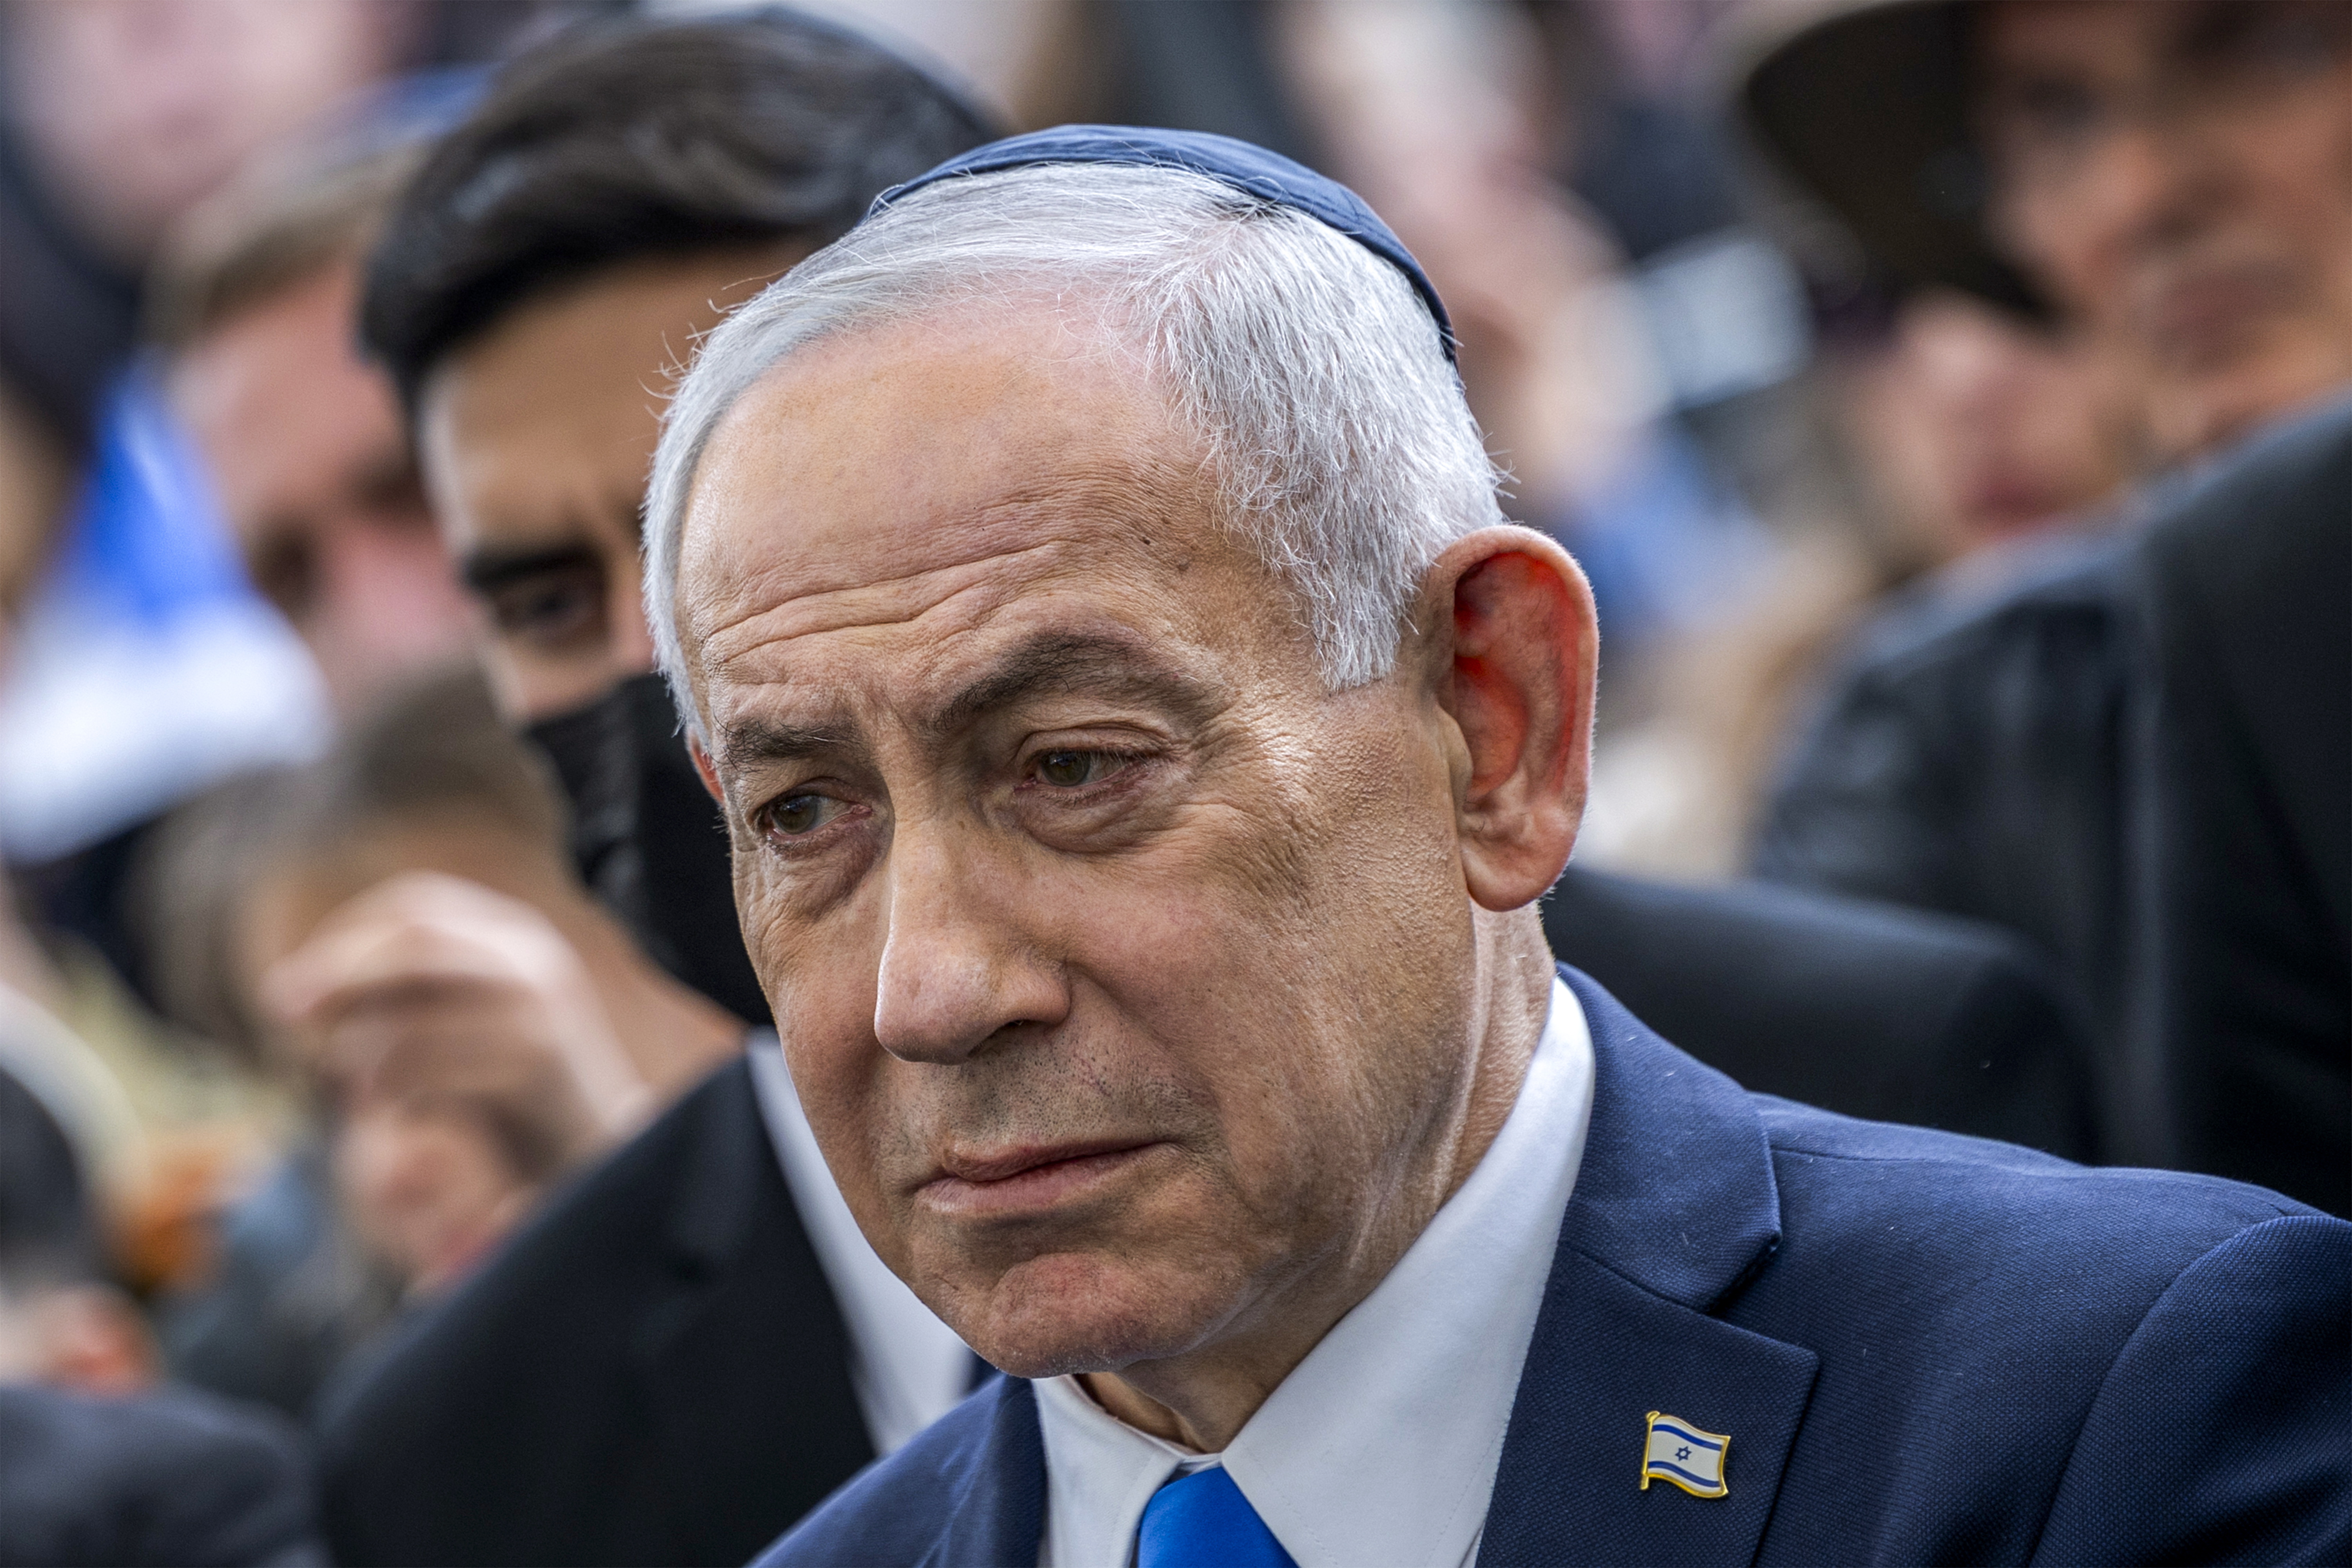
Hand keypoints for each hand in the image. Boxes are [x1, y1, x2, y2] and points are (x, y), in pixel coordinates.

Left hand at [262, 871, 652, 1187]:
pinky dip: (393, 1093)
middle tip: (278, 1013)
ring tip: (358, 1093)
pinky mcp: (535, 1066)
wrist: (606, 1159)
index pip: (417, 905)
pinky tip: (396, 1114)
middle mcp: (531, 961)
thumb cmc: (517, 1101)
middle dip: (335, 974)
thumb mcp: (461, 1031)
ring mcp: (537, 1011)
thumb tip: (292, 989)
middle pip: (411, 941)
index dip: (345, 938)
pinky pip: (429, 1069)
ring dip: (358, 1055)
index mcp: (516, 939)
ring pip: (408, 1015)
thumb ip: (405, 1000)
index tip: (291, 986)